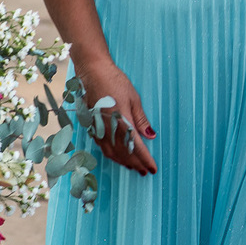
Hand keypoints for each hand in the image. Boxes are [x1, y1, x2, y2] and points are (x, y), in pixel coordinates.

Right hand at [74, 55, 155, 174]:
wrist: (92, 72)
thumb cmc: (115, 81)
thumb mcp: (134, 98)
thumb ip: (141, 119)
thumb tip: (150, 135)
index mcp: (122, 121)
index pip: (136, 146)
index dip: (145, 159)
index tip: (153, 168)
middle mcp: (108, 128)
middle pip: (124, 153)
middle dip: (136, 164)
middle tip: (145, 171)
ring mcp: (98, 128)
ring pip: (112, 152)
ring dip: (124, 162)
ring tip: (133, 167)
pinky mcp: (92, 126)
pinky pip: (102, 147)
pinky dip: (112, 155)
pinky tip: (117, 156)